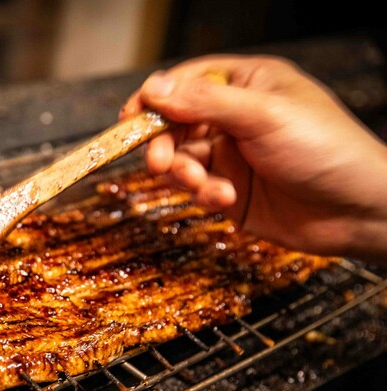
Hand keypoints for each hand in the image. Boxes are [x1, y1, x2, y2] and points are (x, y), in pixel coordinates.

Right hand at [120, 55, 386, 264]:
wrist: (357, 212)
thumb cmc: (325, 150)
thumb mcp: (262, 116)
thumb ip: (204, 103)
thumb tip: (153, 88)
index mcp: (247, 84)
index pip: (187, 81)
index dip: (155, 98)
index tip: (130, 117)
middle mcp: (235, 117)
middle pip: (175, 124)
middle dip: (164, 144)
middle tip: (160, 163)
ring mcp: (232, 155)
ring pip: (181, 159)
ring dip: (183, 174)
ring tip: (203, 185)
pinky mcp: (230, 191)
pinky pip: (197, 189)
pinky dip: (203, 195)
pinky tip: (226, 199)